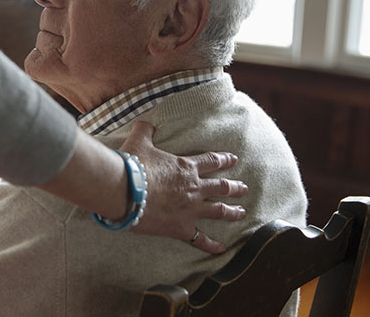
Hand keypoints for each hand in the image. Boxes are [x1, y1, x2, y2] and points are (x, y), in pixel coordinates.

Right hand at [121, 121, 248, 253]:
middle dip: (234, 187)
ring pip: (218, 210)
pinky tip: (222, 249)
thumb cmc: (133, 165)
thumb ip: (144, 130)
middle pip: (221, 187)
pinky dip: (212, 245)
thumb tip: (144, 121)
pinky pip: (200, 238)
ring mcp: (190, 209)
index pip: (211, 161)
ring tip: (241, 212)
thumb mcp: (138, 141)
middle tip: (244, 188)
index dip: (223, 160)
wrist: (125, 190)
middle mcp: (194, 188)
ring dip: (232, 211)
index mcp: (185, 167)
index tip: (233, 159)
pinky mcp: (181, 227)